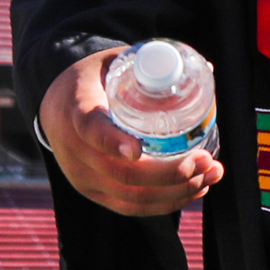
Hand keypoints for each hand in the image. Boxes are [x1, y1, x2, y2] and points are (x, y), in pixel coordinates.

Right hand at [39, 48, 219, 216]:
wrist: (57, 103)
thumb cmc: (94, 80)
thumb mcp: (113, 61)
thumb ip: (152, 63)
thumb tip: (209, 67)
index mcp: (76, 111)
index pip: (90, 130)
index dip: (113, 142)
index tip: (138, 149)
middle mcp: (74, 150)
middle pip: (122, 173)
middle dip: (172, 172)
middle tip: (205, 159)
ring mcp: (82, 176)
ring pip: (132, 196)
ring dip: (179, 191)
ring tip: (211, 173)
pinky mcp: (93, 192)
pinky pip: (130, 207)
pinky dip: (167, 203)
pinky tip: (196, 189)